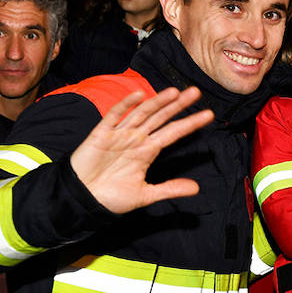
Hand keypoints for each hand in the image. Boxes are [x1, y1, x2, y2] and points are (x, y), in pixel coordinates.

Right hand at [70, 87, 213, 213]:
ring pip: (142, 113)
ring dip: (157, 102)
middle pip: (161, 118)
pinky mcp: (101, 134)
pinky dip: (125, 105)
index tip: (209, 115)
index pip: (173, 133)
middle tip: (196, 92)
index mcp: (147, 151)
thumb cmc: (110, 197)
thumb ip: (169, 189)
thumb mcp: (145, 195)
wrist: (82, 201)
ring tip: (174, 92)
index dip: (189, 123)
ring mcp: (119, 135)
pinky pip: (114, 116)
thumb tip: (196, 188)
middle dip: (178, 106)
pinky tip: (139, 95)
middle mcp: (136, 139)